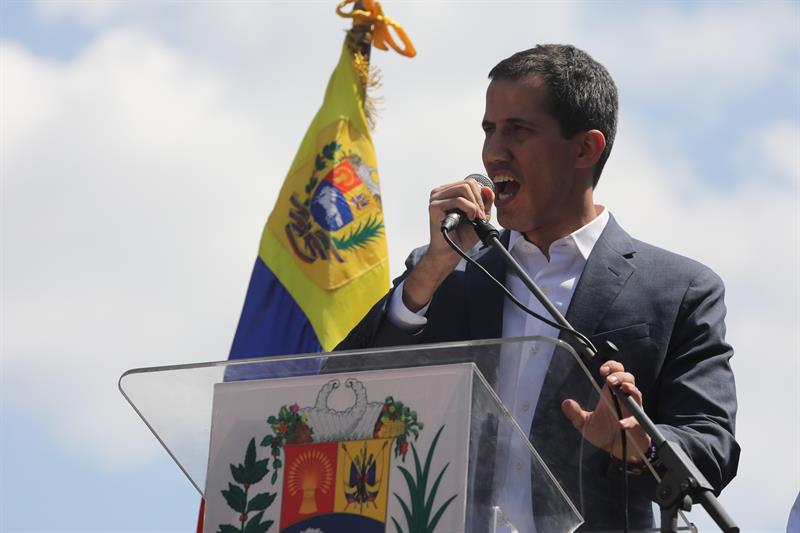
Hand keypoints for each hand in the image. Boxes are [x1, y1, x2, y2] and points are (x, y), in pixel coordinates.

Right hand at [402, 179, 493, 310]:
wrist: (451, 251)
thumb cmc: (462, 235)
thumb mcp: (480, 215)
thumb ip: (485, 202)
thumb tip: (488, 189)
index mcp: (449, 192)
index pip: (469, 182)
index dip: (481, 195)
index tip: (482, 211)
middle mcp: (441, 192)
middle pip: (468, 183)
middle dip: (479, 199)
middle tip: (480, 215)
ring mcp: (436, 198)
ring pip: (464, 189)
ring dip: (475, 204)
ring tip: (475, 217)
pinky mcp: (434, 206)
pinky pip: (458, 200)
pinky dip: (469, 208)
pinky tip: (469, 218)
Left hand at [561, 360, 651, 461]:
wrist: (619, 451)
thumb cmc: (605, 434)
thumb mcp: (585, 424)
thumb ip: (576, 414)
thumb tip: (566, 402)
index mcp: (610, 394)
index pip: (614, 373)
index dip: (611, 367)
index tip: (602, 370)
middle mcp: (623, 399)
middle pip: (628, 378)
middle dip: (620, 375)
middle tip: (609, 380)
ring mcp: (633, 410)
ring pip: (636, 393)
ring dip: (630, 389)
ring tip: (622, 388)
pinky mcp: (638, 425)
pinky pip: (636, 420)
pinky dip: (629, 421)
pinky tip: (620, 424)